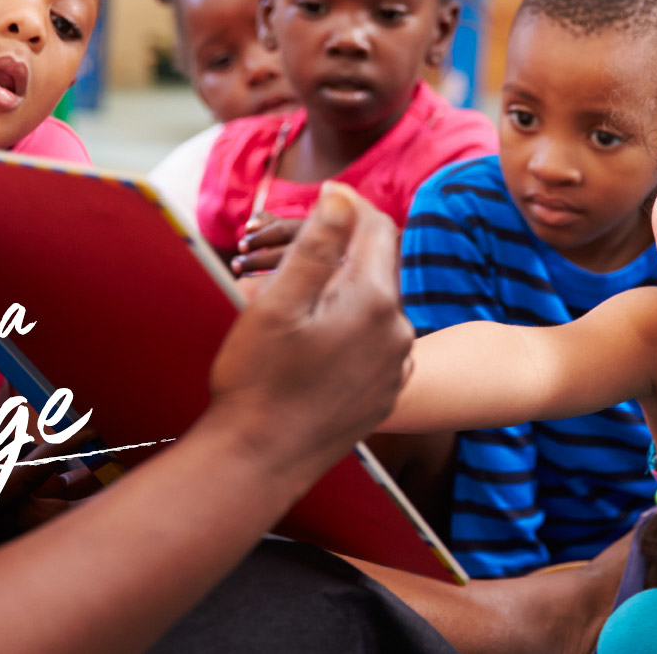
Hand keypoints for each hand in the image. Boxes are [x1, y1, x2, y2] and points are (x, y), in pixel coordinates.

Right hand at [208, 183, 412, 473]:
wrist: (259, 461)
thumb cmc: (258, 382)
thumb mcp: (278, 303)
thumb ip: (317, 244)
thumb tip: (341, 196)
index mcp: (373, 301)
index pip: (378, 228)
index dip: (350, 205)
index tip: (323, 195)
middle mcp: (398, 332)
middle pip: (377, 268)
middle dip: (343, 252)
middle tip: (295, 254)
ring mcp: (395, 367)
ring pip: (376, 308)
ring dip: (345, 294)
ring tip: (297, 306)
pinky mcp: (386, 394)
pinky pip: (375, 345)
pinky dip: (351, 331)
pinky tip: (315, 345)